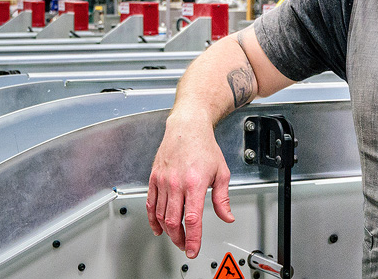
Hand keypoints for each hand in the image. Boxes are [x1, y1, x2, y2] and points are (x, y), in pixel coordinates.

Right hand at [146, 114, 235, 257]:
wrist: (187, 127)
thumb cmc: (204, 147)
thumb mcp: (221, 172)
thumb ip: (222, 198)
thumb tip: (227, 216)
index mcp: (194, 183)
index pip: (192, 219)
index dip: (192, 238)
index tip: (193, 249)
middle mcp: (176, 183)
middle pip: (173, 221)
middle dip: (179, 238)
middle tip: (185, 245)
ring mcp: (163, 181)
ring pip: (161, 215)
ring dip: (167, 230)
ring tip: (175, 237)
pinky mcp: (154, 178)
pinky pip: (151, 203)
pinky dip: (152, 219)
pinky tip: (157, 226)